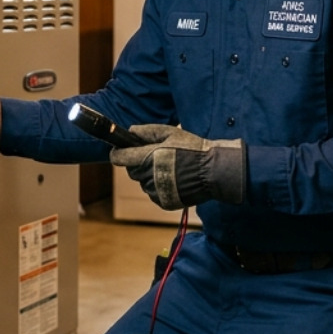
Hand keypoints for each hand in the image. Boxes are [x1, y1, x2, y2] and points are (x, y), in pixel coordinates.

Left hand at [109, 124, 245, 210]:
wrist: (214, 172)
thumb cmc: (194, 149)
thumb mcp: (171, 133)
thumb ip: (147, 131)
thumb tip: (130, 131)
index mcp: (149, 157)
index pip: (119, 158)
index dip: (118, 153)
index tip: (119, 151)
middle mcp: (149, 176)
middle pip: (131, 171)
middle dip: (138, 164)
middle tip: (156, 157)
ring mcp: (156, 191)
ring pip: (143, 183)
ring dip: (150, 176)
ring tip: (170, 169)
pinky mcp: (163, 202)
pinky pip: (154, 193)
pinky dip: (159, 187)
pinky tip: (175, 180)